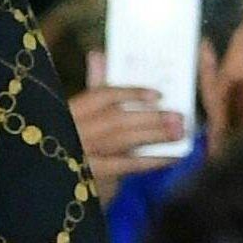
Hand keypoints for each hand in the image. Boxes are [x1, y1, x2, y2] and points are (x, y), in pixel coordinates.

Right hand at [73, 63, 186, 200]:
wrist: (63, 188)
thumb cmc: (79, 141)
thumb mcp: (80, 115)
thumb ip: (93, 87)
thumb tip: (99, 54)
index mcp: (71, 110)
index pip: (101, 95)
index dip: (131, 93)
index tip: (158, 94)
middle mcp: (74, 130)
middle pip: (117, 119)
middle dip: (151, 117)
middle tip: (179, 116)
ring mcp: (82, 155)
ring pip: (123, 141)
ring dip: (154, 136)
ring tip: (179, 132)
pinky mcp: (94, 176)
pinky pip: (127, 165)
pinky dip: (151, 161)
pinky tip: (171, 157)